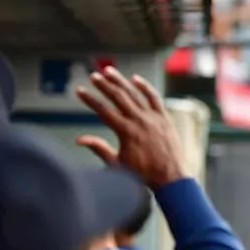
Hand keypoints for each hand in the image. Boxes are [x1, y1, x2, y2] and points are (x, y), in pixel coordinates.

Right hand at [76, 67, 186, 188]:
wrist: (170, 177)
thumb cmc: (143, 174)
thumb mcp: (117, 163)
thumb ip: (99, 148)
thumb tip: (80, 140)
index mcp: (125, 131)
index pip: (103, 110)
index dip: (90, 99)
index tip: (80, 91)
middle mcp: (139, 120)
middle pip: (118, 97)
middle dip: (103, 85)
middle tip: (93, 76)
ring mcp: (153, 117)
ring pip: (134, 93)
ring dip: (121, 81)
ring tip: (109, 71)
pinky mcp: (165, 117)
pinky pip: (154, 98)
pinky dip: (145, 87)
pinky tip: (135, 79)